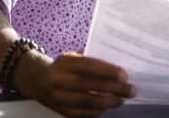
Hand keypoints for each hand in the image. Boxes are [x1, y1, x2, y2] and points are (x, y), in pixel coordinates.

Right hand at [16, 51, 135, 116]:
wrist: (36, 80)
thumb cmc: (63, 66)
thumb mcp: (73, 57)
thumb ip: (91, 59)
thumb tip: (117, 62)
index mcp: (65, 63)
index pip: (89, 66)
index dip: (108, 71)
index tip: (125, 75)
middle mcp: (60, 81)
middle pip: (90, 86)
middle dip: (114, 89)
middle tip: (131, 90)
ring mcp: (58, 98)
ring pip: (87, 103)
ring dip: (108, 103)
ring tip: (121, 100)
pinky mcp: (60, 111)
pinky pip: (82, 114)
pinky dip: (96, 112)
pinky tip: (107, 107)